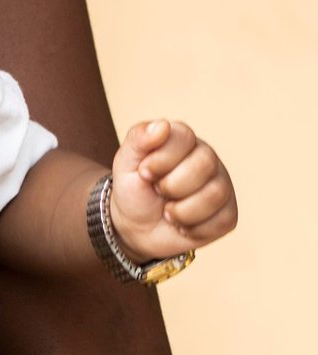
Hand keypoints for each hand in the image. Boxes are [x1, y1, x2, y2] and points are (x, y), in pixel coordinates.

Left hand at [110, 118, 237, 257]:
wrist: (137, 226)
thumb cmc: (134, 189)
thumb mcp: (126, 162)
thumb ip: (138, 138)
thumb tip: (162, 125)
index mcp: (184, 140)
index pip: (184, 138)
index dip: (161, 159)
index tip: (144, 172)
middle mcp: (208, 159)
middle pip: (204, 165)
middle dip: (171, 185)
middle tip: (157, 192)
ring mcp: (221, 185)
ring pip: (215, 194)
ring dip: (181, 211)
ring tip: (168, 212)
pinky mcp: (228, 214)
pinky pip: (222, 221)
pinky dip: (193, 229)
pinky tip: (182, 225)